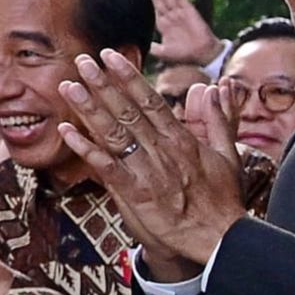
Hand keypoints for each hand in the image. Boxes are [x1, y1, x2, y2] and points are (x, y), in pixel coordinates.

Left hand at [59, 51, 248, 276]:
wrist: (219, 238)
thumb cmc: (222, 199)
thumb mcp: (228, 155)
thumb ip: (219, 120)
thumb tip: (215, 90)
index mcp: (182, 139)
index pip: (150, 101)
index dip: (128, 77)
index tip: (110, 56)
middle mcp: (162, 150)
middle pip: (127, 111)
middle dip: (103, 84)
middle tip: (81, 60)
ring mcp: (147, 170)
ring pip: (113, 133)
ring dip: (89, 109)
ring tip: (68, 86)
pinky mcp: (135, 192)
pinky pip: (105, 166)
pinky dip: (86, 148)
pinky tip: (66, 131)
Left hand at [143, 0, 222, 71]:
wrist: (202, 54)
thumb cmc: (184, 54)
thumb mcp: (163, 52)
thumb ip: (152, 47)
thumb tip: (137, 47)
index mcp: (163, 25)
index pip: (151, 10)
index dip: (143, 2)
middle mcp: (170, 16)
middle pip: (157, 0)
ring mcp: (180, 13)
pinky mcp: (190, 11)